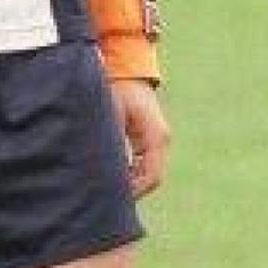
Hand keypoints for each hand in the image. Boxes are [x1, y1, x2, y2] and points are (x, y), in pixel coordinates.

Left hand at [110, 79, 169, 197]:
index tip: (112, 199)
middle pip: (151, 179)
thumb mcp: (111, 116)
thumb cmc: (117, 90)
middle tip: (106, 198)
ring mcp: (158, 139)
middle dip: (131, 190)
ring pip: (148, 173)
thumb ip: (113, 144)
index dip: (133, 192)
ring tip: (107, 188)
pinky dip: (130, 173)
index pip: (151, 177)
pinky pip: (144, 163)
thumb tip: (107, 171)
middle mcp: (161, 140)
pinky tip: (112, 174)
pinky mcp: (150, 138)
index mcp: (156, 137)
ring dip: (130, 182)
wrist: (126, 68)